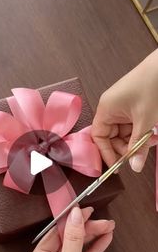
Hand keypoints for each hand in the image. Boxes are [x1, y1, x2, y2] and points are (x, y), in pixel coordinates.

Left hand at [23, 206, 114, 251]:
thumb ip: (74, 239)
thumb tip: (75, 214)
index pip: (54, 234)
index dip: (69, 221)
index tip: (83, 209)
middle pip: (67, 239)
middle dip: (85, 229)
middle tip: (101, 220)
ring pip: (77, 247)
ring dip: (92, 237)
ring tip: (108, 226)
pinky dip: (94, 249)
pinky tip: (105, 238)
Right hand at [92, 49, 157, 171]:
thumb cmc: (152, 85)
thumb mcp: (145, 121)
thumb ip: (138, 145)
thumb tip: (135, 166)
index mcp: (106, 109)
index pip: (98, 137)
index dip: (106, 152)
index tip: (117, 166)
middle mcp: (110, 108)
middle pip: (111, 137)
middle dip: (126, 146)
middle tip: (140, 152)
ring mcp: (121, 107)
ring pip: (124, 133)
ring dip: (137, 139)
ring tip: (151, 140)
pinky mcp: (132, 106)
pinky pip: (132, 125)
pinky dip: (141, 131)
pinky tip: (152, 133)